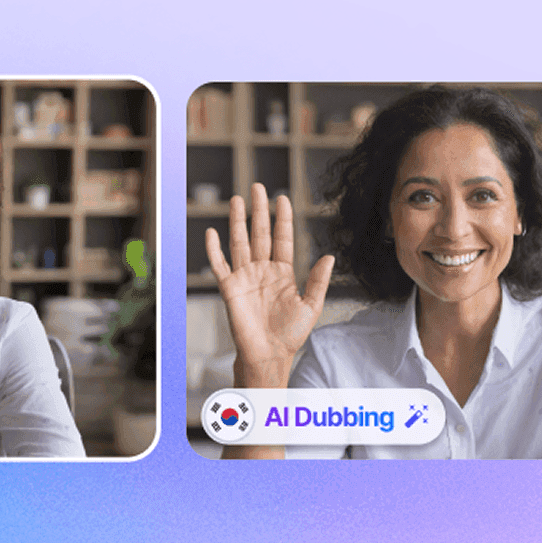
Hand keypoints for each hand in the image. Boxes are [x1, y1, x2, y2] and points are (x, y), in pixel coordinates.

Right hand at [205, 183, 333, 387]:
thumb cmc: (290, 335)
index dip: (282, 218)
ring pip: (240, 243)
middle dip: (259, 210)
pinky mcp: (230, 289)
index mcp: (283, 273)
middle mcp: (263, 271)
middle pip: (260, 234)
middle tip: (257, 187)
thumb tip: (330, 256)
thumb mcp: (312, 306)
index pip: (282, 238)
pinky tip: (212, 232)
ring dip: (237, 221)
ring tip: (237, 199)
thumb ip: (318, 281)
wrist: (270, 356)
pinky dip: (214, 249)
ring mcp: (245, 278)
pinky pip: (219, 265)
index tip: (282, 198)